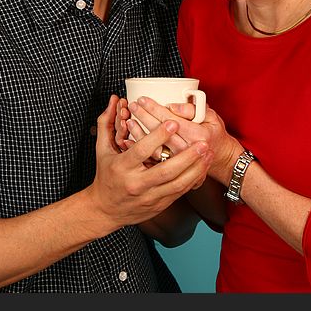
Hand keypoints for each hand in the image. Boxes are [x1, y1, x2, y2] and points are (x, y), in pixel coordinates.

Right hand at [87, 95, 212, 228]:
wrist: (105, 210)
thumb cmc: (105, 176)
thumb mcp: (102, 149)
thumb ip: (106, 123)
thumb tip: (114, 100)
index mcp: (122, 167)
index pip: (142, 149)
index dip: (159, 136)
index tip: (173, 122)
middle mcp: (136, 183)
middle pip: (166, 170)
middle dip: (187, 156)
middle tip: (203, 143)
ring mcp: (149, 196)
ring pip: (177, 184)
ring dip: (196, 169)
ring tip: (208, 154)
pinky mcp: (159, 204)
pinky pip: (179, 193)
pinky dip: (193, 180)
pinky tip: (202, 169)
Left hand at [127, 96, 242, 181]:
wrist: (219, 159)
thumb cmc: (214, 134)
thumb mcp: (211, 117)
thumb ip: (194, 109)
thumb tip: (173, 107)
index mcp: (197, 135)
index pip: (171, 119)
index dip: (155, 109)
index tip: (142, 99)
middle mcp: (186, 150)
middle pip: (159, 132)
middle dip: (144, 117)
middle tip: (132, 106)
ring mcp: (178, 163)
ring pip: (153, 148)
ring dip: (139, 134)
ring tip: (128, 121)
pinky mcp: (172, 169)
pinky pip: (152, 161)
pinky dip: (139, 150)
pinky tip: (127, 141)